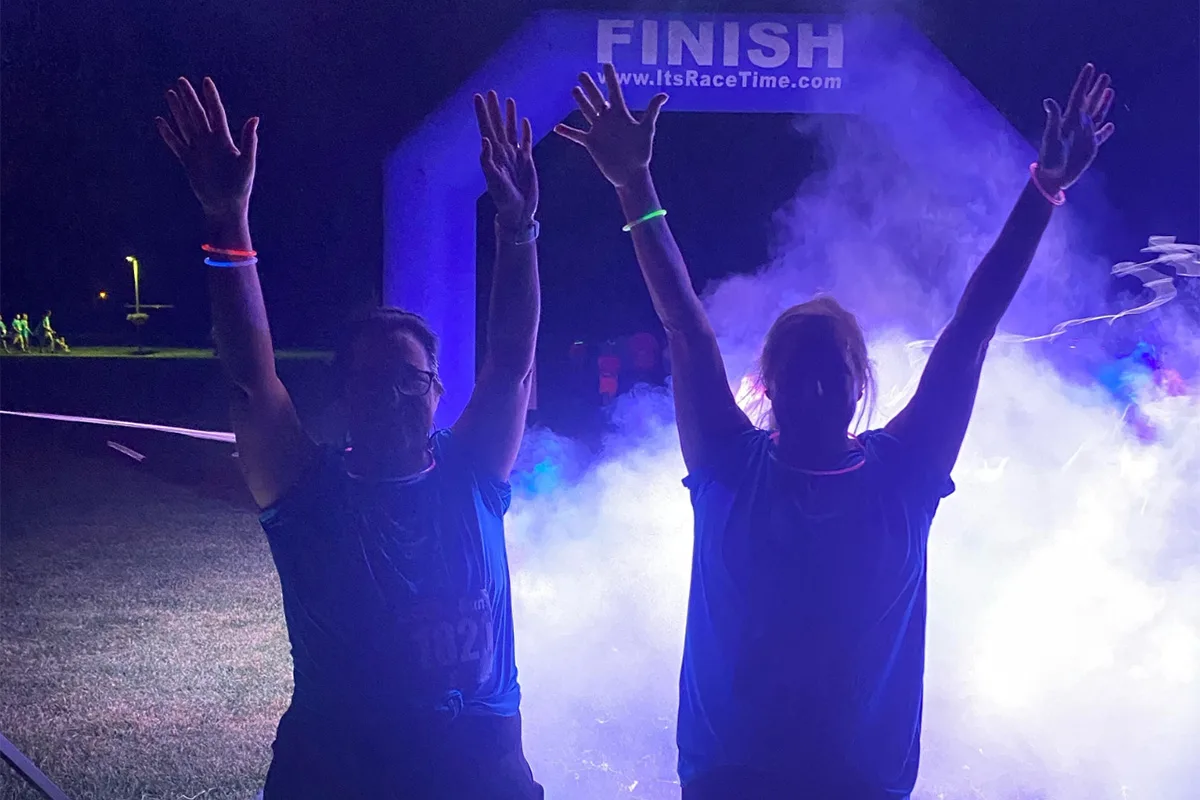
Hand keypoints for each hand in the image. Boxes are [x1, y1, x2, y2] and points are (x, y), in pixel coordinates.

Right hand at [156, 77, 257, 219]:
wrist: (226, 205)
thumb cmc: (241, 186)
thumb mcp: (247, 162)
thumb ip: (249, 140)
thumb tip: (254, 118)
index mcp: (224, 140)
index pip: (216, 113)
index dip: (211, 97)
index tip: (206, 81)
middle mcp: (209, 142)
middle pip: (197, 115)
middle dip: (190, 98)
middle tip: (181, 80)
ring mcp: (197, 150)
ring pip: (185, 125)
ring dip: (177, 110)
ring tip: (170, 94)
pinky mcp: (188, 161)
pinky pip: (176, 144)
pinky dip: (168, 133)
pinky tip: (160, 121)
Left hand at [474, 91, 537, 229]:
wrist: (518, 210)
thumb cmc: (504, 198)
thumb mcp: (494, 180)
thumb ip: (487, 160)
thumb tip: (485, 139)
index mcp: (493, 154)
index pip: (486, 128)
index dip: (482, 113)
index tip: (478, 97)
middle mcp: (503, 152)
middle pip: (497, 125)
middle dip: (494, 109)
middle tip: (491, 92)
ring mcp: (515, 155)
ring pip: (511, 130)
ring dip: (509, 116)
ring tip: (509, 101)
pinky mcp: (527, 161)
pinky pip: (525, 142)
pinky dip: (525, 131)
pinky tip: (524, 122)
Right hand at [555, 63, 668, 187]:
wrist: (631, 173)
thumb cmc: (641, 152)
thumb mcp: (646, 129)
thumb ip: (652, 111)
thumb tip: (664, 95)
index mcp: (620, 114)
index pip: (614, 91)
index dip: (610, 78)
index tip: (606, 64)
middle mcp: (608, 120)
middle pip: (597, 99)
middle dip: (590, 86)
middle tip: (582, 74)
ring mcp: (599, 130)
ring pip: (587, 112)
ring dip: (580, 102)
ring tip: (574, 90)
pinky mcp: (591, 143)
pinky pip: (576, 135)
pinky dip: (567, 131)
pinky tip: (557, 127)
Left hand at [1037, 63, 1114, 192]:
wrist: (1053, 176)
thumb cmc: (1049, 157)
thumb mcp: (1051, 136)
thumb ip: (1053, 118)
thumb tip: (1049, 100)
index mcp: (1069, 119)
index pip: (1078, 96)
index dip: (1084, 82)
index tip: (1090, 67)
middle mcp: (1078, 124)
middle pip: (1090, 103)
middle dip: (1097, 89)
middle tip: (1104, 75)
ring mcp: (1085, 135)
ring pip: (1097, 115)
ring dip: (1103, 103)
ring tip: (1109, 91)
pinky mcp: (1091, 147)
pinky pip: (1100, 136)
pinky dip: (1105, 131)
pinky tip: (1110, 125)